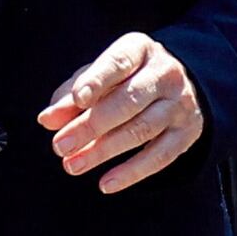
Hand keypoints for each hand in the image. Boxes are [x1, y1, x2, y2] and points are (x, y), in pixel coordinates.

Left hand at [37, 31, 206, 190]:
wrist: (177, 85)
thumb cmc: (123, 80)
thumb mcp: (97, 78)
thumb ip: (70, 97)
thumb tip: (48, 120)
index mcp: (140, 51)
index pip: (118, 63)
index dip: (98, 81)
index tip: (77, 99)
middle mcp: (166, 74)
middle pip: (129, 101)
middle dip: (91, 125)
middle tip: (59, 145)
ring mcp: (180, 104)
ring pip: (142, 129)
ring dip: (103, 151)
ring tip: (72, 166)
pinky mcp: (187, 132)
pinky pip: (161, 155)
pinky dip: (132, 172)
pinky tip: (106, 184)